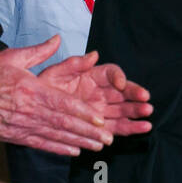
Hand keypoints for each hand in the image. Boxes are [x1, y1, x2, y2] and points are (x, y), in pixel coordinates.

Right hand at [0, 36, 150, 155]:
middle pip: (64, 124)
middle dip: (88, 132)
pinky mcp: (14, 136)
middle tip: (107, 138)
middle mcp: (29, 111)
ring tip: (96, 147)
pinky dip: (57, 149)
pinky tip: (71, 151)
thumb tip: (57, 39)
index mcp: (32, 90)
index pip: (64, 104)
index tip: (100, 120)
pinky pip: (39, 144)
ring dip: (78, 143)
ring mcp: (21, 126)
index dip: (84, 114)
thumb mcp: (12, 57)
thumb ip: (39, 51)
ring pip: (55, 136)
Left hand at [37, 48, 152, 136]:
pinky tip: (143, 127)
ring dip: (137, 111)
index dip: (118, 77)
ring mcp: (102, 110)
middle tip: (145, 98)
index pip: (111, 73)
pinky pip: (118, 127)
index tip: (121, 83)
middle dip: (134, 94)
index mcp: (92, 76)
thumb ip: (73, 64)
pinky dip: (131, 127)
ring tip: (148, 113)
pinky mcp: (100, 127)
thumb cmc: (43, 89)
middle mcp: (101, 92)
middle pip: (122, 92)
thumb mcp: (54, 73)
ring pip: (123, 109)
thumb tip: (93, 55)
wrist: (33, 112)